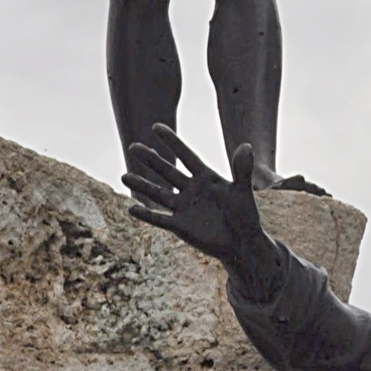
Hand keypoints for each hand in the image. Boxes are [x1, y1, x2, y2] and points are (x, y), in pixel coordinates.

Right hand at [124, 127, 280, 292]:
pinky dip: (146, 215)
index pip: (186, 156)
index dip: (172, 142)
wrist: (242, 244)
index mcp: (206, 177)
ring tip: (123, 175)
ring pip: (159, 194)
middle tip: (132, 146)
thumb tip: (247, 146)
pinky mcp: (180, 226)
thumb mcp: (243, 192)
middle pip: (167, 171)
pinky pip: (160, 219)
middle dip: (150, 159)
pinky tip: (131, 208)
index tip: (156, 126)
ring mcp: (184, 207)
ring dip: (142, 185)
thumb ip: (242, 171)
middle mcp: (192, 189)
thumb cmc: (246, 216)